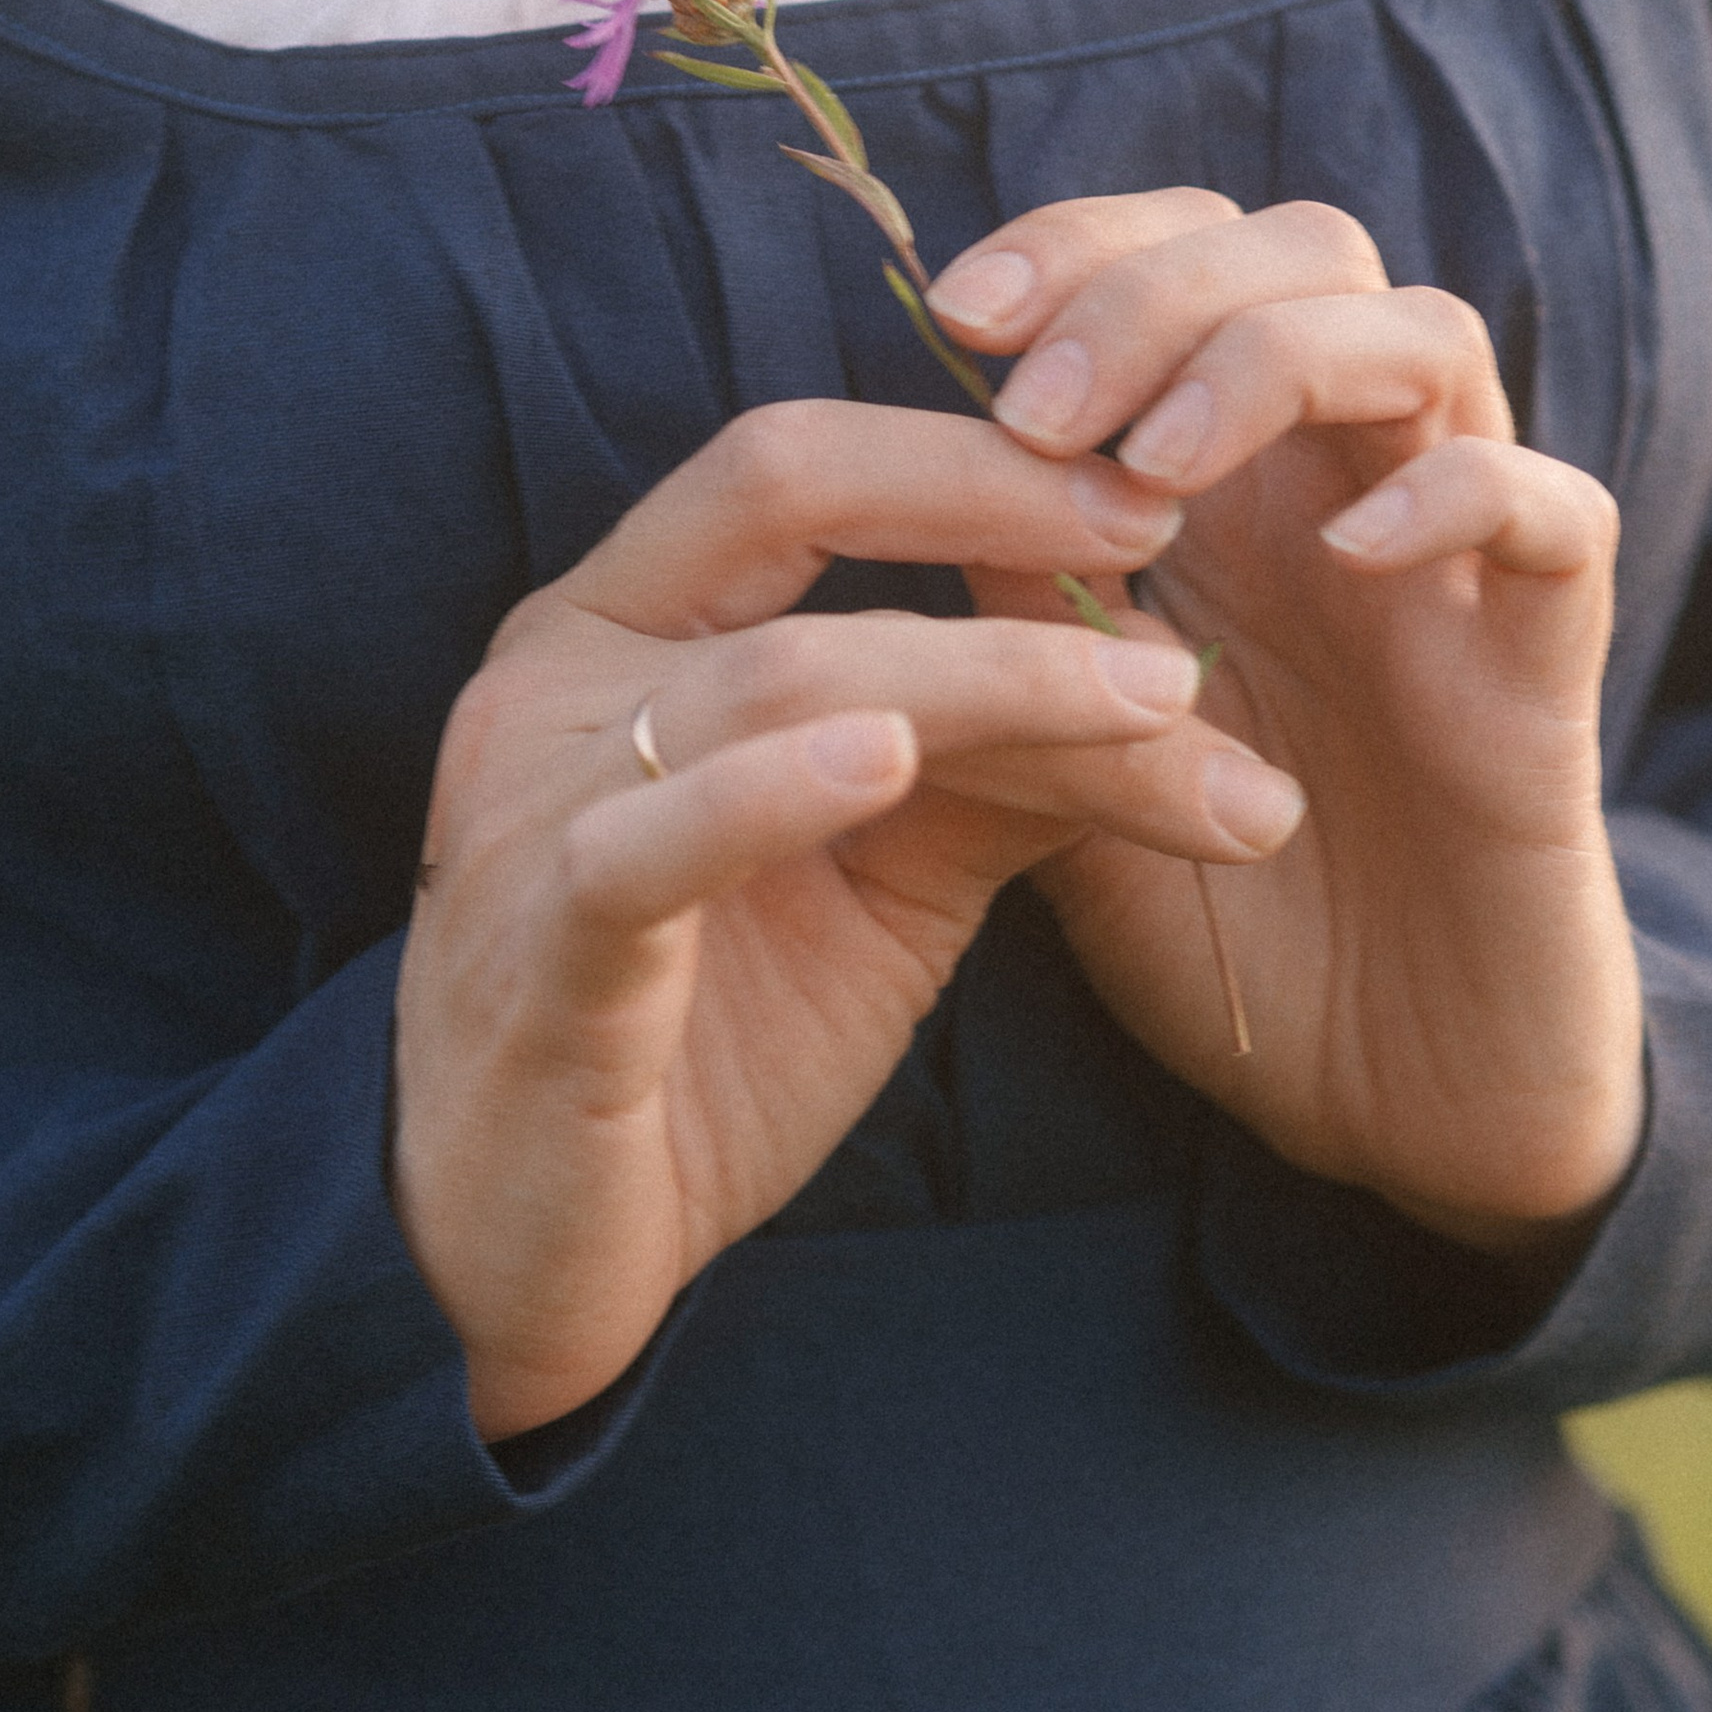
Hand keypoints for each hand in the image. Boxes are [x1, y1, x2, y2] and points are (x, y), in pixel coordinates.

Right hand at [394, 400, 1308, 1438]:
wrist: (534, 1260)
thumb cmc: (703, 1045)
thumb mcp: (880, 879)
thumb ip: (1000, 768)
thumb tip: (1181, 683)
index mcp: (623, 627)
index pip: (793, 466)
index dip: (972, 452)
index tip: (1153, 496)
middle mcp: (558, 678)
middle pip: (784, 507)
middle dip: (988, 503)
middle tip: (1169, 544)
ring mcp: (530, 808)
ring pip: (771, 677)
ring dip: (992, 678)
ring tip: (1152, 706)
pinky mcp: (538, 958)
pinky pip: (646, 849)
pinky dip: (770, 794)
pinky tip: (892, 761)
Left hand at [930, 191, 1642, 1256]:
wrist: (1382, 1103)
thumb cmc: (1215, 924)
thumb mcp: (1060, 762)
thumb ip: (1001, 626)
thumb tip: (901, 481)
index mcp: (1232, 487)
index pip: (1184, 258)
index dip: (1080, 245)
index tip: (957, 310)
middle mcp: (1352, 490)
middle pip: (1306, 249)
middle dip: (1160, 285)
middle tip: (1041, 398)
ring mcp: (1462, 572)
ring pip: (1432, 336)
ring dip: (1277, 362)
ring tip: (1149, 468)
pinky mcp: (1552, 674)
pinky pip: (1560, 514)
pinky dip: (1461, 494)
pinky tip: (1349, 548)